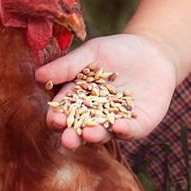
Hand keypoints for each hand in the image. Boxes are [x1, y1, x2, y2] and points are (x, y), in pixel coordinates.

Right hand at [36, 32, 177, 148]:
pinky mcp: (139, 125)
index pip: (65, 112)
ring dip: (96, 136)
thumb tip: (38, 75)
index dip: (58, 117)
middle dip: (73, 135)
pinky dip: (125, 130)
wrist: (153, 51)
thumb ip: (67, 66)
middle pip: (81, 129)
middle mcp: (95, 117)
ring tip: (89, 134)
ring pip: (104, 133)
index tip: (54, 119)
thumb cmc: (117, 51)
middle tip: (68, 138)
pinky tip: (119, 127)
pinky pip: (131, 131)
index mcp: (79, 101)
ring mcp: (117, 123)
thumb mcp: (91, 53)